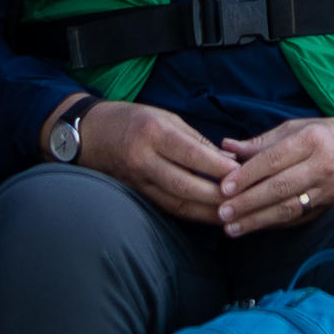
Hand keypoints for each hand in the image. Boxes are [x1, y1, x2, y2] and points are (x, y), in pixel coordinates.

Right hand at [68, 98, 232, 226]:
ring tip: (233, 214)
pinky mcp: (137, 194)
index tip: (242, 173)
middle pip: (185, 185)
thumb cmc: (132, 120)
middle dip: (216, 196)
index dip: (218, 167)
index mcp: (153, 133)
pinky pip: (168, 207)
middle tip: (244, 199)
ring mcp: (138, 181)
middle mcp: (143, 159)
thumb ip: (196, 140)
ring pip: (177, 203)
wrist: (89, 134)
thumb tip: (229, 160)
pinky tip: (210, 216)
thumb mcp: (165, 117)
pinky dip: (191, 213)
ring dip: (207, 212)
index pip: (191, 154)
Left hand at [215, 106, 333, 238]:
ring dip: (258, 220)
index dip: (247, 175)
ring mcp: (329, 190)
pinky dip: (275, 224)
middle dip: (248, 202)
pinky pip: (300, 218)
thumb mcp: (299, 128)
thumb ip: (263, 141)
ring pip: (289, 208)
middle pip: (279, 188)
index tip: (224, 187)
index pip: (274, 160)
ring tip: (232, 228)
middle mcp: (322, 166)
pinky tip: (256, 228)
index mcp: (312, 140)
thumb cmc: (332, 134)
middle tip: (222, 213)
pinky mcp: (332, 207)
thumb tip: (226, 148)